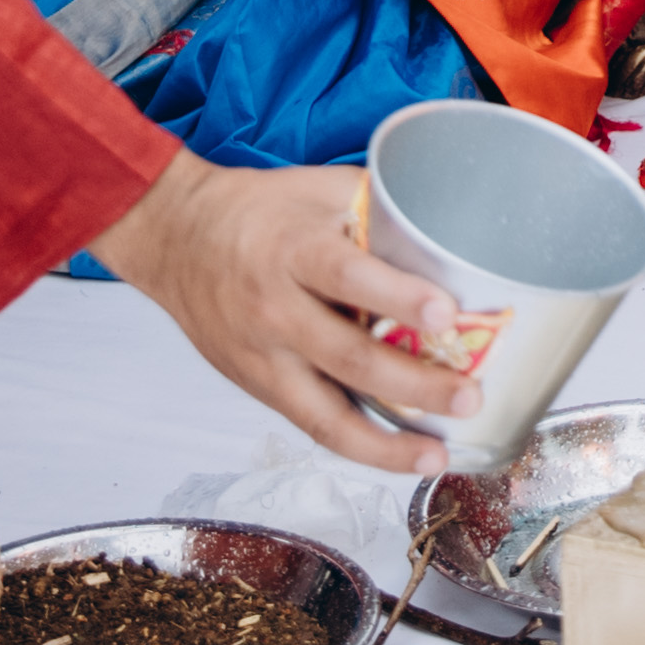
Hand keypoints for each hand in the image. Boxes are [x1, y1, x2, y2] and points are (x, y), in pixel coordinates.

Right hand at [83, 153, 467, 475]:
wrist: (175, 238)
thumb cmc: (256, 210)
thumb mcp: (317, 189)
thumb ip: (378, 209)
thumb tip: (450, 231)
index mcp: (292, 250)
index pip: (347, 277)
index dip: (398, 297)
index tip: (447, 314)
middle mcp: (274, 311)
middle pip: (348, 358)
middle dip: (415, 385)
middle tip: (469, 397)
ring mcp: (262, 358)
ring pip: (326, 415)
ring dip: (387, 444)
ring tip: (437, 455)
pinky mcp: (258, 387)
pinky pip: (312, 425)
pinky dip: (359, 445)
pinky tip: (401, 455)